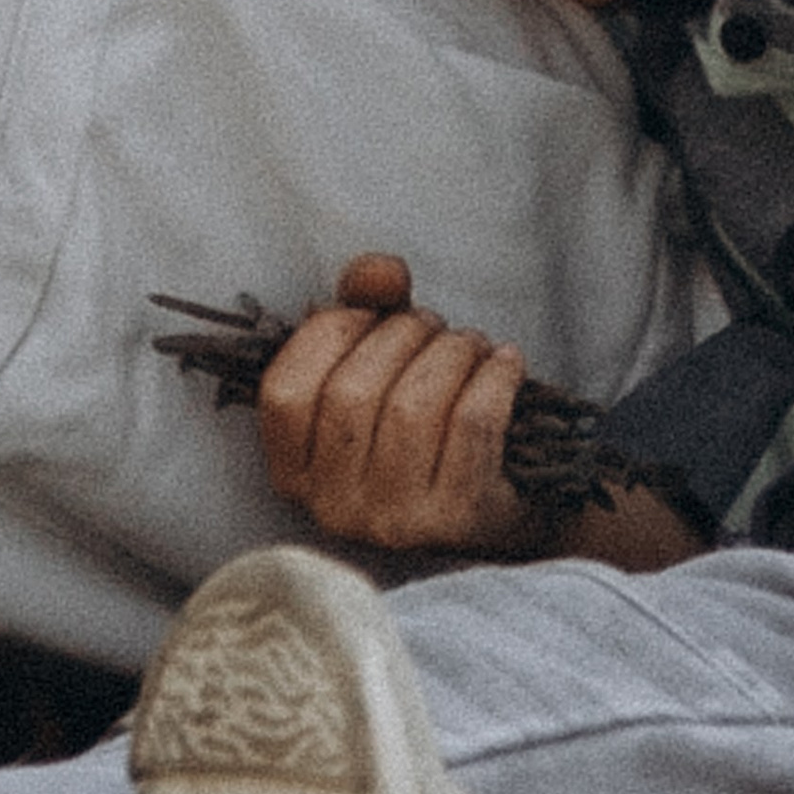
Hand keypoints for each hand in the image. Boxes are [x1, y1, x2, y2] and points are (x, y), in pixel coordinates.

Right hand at [256, 254, 534, 558]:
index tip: (371, 314)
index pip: (287, 392)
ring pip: (413, 408)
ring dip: (451, 353)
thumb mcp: (381, 367)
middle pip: (354, 393)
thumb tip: (380, 272)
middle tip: (434, 326)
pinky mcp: (457, 519)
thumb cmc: (427, 428)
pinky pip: (471, 424)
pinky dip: (493, 379)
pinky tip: (507, 364)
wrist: (499, 506)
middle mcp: (336, 506)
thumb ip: (364, 307)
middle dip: (402, 335)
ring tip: (470, 345)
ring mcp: (394, 521)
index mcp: (297, 472)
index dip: (328, 333)